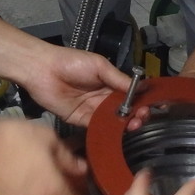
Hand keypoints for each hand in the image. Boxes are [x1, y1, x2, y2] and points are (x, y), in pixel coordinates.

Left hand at [17, 44, 132, 126]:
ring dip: (124, 125)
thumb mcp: (99, 66)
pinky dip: (108, 131)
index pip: (130, 95)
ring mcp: (92, 110)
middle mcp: (103, 98)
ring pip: (113, 121)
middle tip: (142, 118)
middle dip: (135, 115)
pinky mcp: (80, 121)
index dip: (141, 101)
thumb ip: (118, 78)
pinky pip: (97, 128)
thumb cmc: (72, 62)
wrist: (42, 70)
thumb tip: (142, 86)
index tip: (152, 107)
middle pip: (124, 110)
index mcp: (109, 83)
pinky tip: (117, 132)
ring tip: (133, 125)